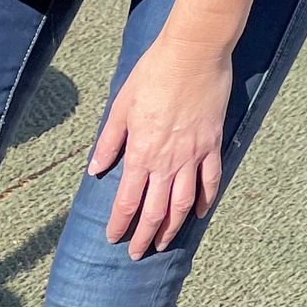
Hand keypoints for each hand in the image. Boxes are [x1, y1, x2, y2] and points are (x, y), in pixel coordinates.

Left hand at [88, 29, 232, 258]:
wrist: (194, 52)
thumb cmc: (153, 73)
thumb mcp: (121, 106)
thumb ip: (109, 141)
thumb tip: (95, 170)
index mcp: (141, 153)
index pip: (127, 201)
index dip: (119, 224)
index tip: (113, 238)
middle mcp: (167, 162)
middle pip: (154, 211)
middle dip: (143, 236)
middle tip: (137, 254)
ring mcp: (192, 155)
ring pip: (182, 203)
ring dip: (172, 228)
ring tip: (163, 243)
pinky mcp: (212, 144)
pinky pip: (210, 181)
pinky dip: (205, 201)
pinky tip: (198, 215)